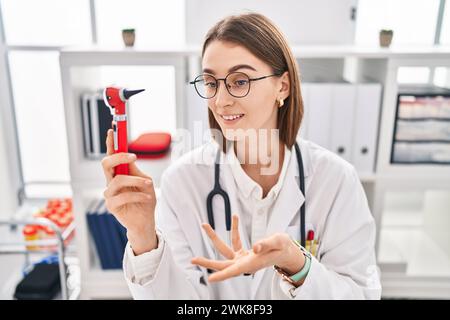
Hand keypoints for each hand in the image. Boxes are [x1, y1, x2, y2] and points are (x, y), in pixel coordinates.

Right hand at [101, 129, 156, 254]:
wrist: (146, 220)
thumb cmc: (145, 199)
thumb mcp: (145, 181)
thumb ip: (136, 170)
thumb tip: (129, 157)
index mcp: (118, 173)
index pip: (111, 155)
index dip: (110, 143)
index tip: (113, 129)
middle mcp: (111, 182)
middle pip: (106, 163)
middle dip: (119, 157)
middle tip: (134, 157)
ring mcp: (109, 194)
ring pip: (118, 180)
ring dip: (136, 180)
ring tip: (149, 184)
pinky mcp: (111, 206)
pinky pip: (123, 196)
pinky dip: (138, 195)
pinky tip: (147, 198)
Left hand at [191, 215, 304, 282]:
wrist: (286, 251)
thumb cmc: (284, 248)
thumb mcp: (278, 242)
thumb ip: (267, 243)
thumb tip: (255, 246)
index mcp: (252, 263)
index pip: (234, 271)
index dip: (222, 275)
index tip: (210, 279)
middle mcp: (245, 263)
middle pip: (222, 264)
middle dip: (208, 262)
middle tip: (193, 259)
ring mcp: (243, 258)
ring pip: (225, 249)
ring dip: (214, 237)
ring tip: (205, 225)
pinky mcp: (244, 253)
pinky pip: (235, 241)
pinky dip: (234, 229)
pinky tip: (235, 217)